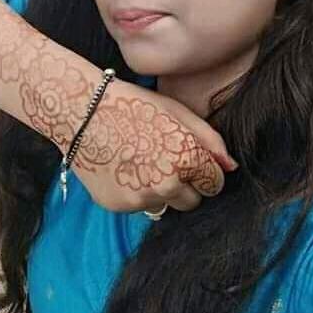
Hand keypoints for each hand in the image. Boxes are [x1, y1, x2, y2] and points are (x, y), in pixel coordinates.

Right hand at [68, 78, 237, 213]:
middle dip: (185, 185)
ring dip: (160, 190)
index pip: (214, 183)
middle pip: (192, 201)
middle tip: (163, 158)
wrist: (82, 112)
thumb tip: (231, 167)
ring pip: (166, 205)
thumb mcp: (177, 112)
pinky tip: (123, 167)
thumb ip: (210, 140)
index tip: (190, 158)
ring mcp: (142, 198)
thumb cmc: (133, 105)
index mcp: (187, 158)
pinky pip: (140, 206)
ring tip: (141, 160)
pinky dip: (136, 192)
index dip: (204, 170)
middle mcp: (168, 184)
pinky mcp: (120, 207)